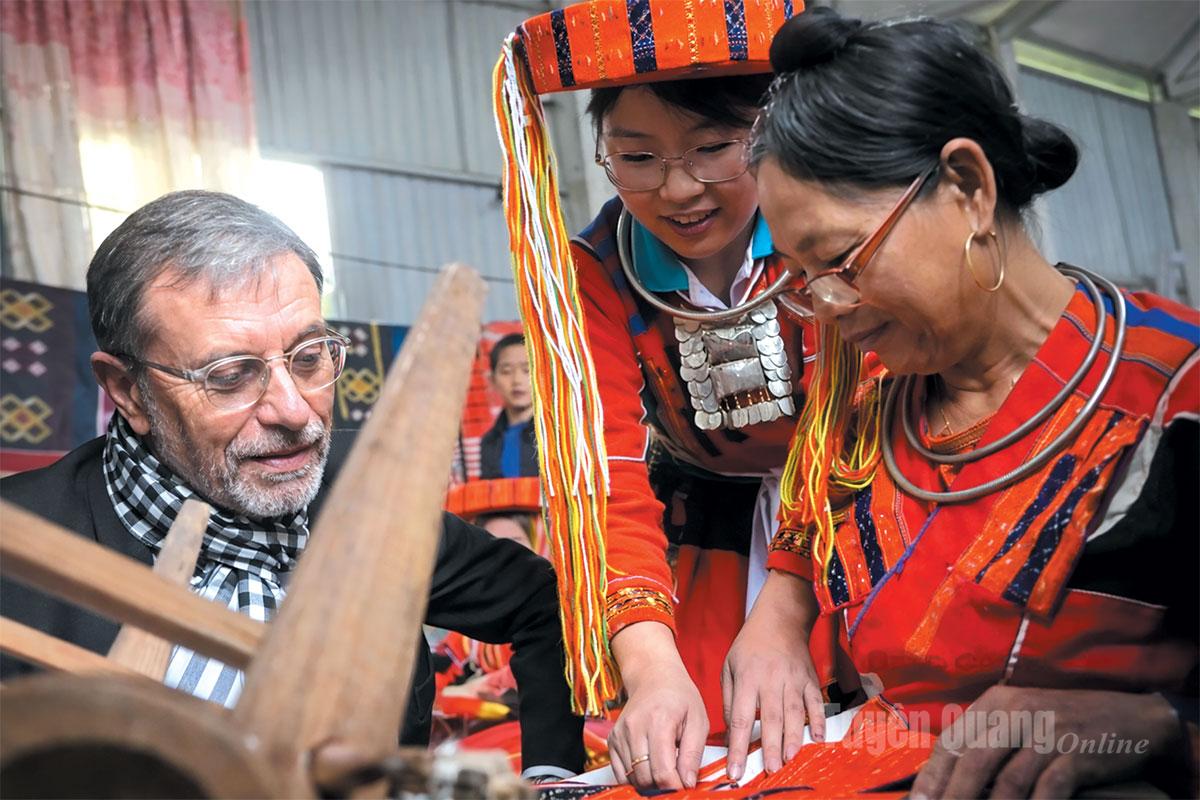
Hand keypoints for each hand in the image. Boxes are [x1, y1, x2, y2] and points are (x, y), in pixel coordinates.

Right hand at [607, 622, 708, 789]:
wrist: (654, 677)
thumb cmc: (679, 697)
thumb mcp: (698, 721)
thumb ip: (693, 754)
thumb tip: (688, 783)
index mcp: (659, 721)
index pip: (663, 771)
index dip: (676, 787)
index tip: (685, 786)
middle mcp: (634, 727)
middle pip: (645, 777)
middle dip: (663, 786)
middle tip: (676, 779)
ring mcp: (620, 734)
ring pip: (632, 778)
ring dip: (649, 782)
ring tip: (664, 768)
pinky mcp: (612, 740)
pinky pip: (620, 773)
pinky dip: (635, 778)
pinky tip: (649, 766)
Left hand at [722, 571, 824, 781]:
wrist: (780, 619)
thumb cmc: (749, 646)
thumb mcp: (729, 667)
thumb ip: (728, 700)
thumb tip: (732, 731)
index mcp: (747, 678)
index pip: (739, 718)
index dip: (737, 747)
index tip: (734, 770)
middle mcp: (770, 680)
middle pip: (770, 719)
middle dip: (769, 748)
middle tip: (769, 771)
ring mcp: (793, 680)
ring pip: (794, 714)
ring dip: (793, 739)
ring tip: (788, 761)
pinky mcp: (810, 679)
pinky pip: (816, 702)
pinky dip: (818, 721)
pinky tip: (818, 739)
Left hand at [911, 686, 1187, 798]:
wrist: (1133, 717)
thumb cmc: (1067, 724)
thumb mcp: (1022, 720)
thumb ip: (989, 743)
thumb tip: (953, 780)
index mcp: (995, 702)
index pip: (951, 742)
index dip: (931, 776)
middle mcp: (1016, 712)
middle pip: (972, 761)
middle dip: (952, 796)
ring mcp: (1046, 732)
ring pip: (1007, 780)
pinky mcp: (1074, 753)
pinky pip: (1046, 790)